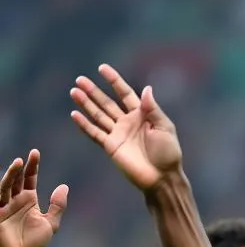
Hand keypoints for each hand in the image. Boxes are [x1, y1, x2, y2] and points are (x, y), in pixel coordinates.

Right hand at [0, 151, 67, 246]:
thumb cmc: (33, 244)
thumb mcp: (50, 223)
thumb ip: (57, 206)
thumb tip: (64, 186)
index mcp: (28, 200)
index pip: (29, 178)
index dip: (32, 166)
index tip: (35, 152)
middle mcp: (14, 200)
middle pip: (16, 179)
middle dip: (20, 167)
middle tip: (26, 157)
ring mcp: (3, 205)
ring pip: (5, 186)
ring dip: (10, 175)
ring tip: (18, 163)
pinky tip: (2, 180)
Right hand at [70, 64, 181, 190]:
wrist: (162, 178)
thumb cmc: (168, 154)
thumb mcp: (164, 128)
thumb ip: (152, 109)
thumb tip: (146, 88)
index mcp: (142, 115)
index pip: (125, 94)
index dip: (114, 81)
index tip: (102, 68)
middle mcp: (128, 122)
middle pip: (107, 103)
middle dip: (93, 91)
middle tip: (79, 79)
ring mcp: (118, 134)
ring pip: (98, 115)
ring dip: (86, 104)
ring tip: (74, 91)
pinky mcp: (111, 147)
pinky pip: (95, 133)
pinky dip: (85, 125)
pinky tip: (74, 114)